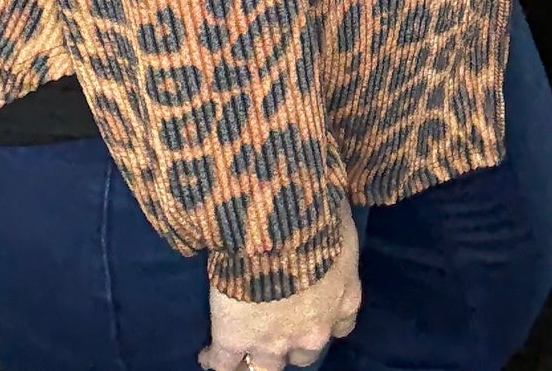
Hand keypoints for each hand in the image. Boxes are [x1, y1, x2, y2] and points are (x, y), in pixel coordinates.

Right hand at [199, 197, 360, 370]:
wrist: (278, 222)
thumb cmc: (317, 207)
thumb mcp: (338, 212)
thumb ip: (336, 223)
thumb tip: (335, 199)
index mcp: (344, 298)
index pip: (341, 326)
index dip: (325, 320)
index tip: (311, 311)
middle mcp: (314, 330)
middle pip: (304, 354)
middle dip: (290, 342)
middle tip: (273, 326)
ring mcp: (275, 341)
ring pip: (266, 368)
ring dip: (254, 360)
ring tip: (238, 352)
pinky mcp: (236, 339)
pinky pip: (224, 363)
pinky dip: (216, 360)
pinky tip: (208, 354)